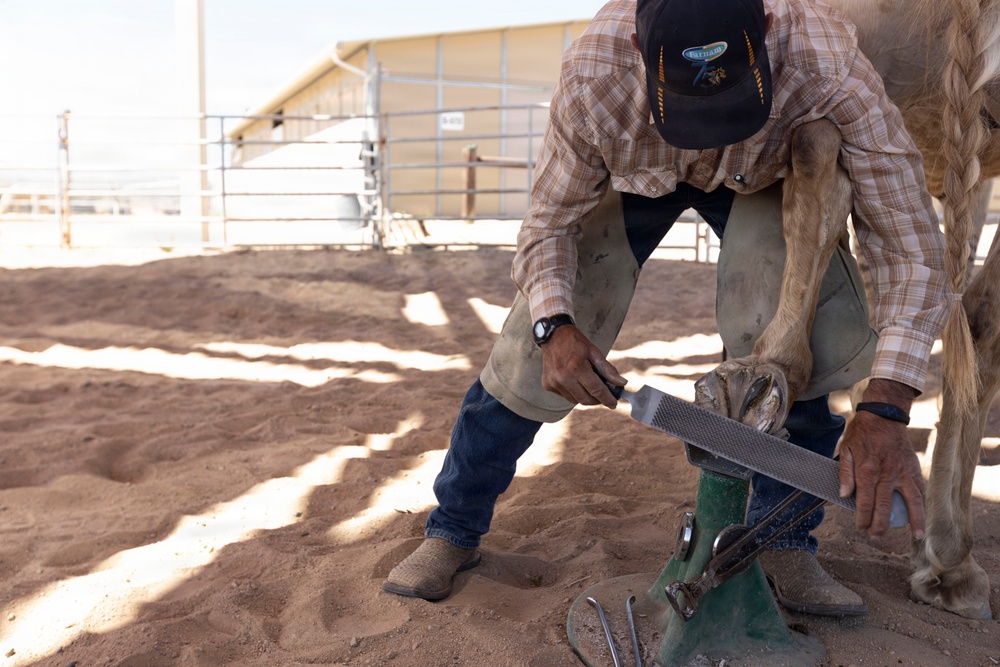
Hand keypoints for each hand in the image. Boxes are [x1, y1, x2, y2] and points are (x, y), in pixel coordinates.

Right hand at [540, 324, 625, 407]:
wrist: (553, 335)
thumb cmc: (575, 342)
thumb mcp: (594, 352)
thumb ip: (608, 369)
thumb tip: (622, 383)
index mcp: (577, 368)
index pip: (596, 390)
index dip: (607, 399)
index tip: (613, 403)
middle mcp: (564, 378)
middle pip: (586, 399)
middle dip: (597, 400)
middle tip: (603, 395)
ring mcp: (554, 382)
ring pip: (575, 400)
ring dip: (585, 396)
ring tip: (587, 385)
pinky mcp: (548, 384)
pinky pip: (565, 396)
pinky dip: (573, 392)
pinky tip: (574, 381)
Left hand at [838, 378, 924, 537]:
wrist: (884, 415)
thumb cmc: (862, 433)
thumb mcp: (845, 449)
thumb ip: (844, 473)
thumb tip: (842, 495)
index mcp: (868, 471)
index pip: (865, 502)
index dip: (863, 518)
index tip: (861, 528)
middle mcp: (887, 474)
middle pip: (885, 506)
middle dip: (881, 525)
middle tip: (876, 536)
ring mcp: (903, 472)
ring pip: (912, 501)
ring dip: (914, 520)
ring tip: (916, 536)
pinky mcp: (914, 468)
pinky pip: (921, 489)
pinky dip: (924, 503)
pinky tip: (924, 515)